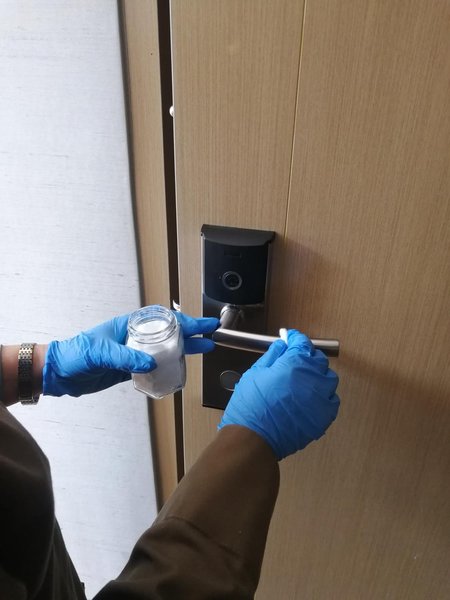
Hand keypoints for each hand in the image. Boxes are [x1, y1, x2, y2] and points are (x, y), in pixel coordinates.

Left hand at [43, 311, 218, 396]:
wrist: (59, 373)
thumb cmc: (74, 354)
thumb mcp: (100, 352)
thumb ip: (125, 357)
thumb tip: (150, 363)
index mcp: (128, 325)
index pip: (163, 320)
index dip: (185, 321)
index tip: (202, 324)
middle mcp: (134, 338)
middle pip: (169, 332)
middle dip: (192, 332)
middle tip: (212, 333)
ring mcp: (133, 353)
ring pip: (165, 349)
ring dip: (185, 349)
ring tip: (204, 349)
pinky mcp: (130, 369)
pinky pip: (155, 367)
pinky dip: (169, 367)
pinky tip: (179, 369)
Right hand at [218, 330, 339, 459]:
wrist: (253, 439)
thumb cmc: (251, 407)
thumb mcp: (255, 373)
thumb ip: (272, 356)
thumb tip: (282, 346)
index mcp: (295, 364)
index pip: (302, 343)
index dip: (295, 338)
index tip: (290, 338)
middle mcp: (313, 379)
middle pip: (318, 360)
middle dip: (307, 356)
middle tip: (295, 359)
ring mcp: (321, 399)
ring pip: (329, 379)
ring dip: (318, 375)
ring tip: (305, 379)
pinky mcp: (323, 418)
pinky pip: (331, 401)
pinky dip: (324, 396)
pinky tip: (312, 398)